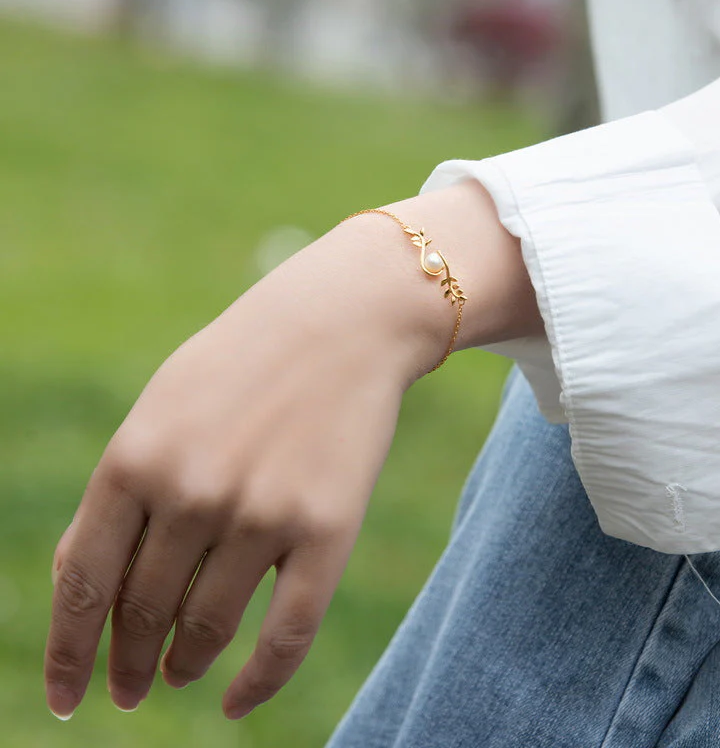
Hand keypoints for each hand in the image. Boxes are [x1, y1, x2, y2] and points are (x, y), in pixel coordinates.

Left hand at [45, 182, 542, 719]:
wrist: (344, 321)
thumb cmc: (246, 363)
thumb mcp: (164, 408)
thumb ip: (125, 491)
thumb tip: (92, 585)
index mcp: (135, 458)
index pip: (83, 583)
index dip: (69, 653)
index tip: (69, 697)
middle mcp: (192, 492)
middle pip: (144, 614)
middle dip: (130, 663)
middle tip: (131, 688)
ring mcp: (262, 514)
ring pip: (207, 629)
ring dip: (185, 667)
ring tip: (180, 678)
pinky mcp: (327, 529)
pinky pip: (285, 635)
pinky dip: (257, 682)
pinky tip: (234, 704)